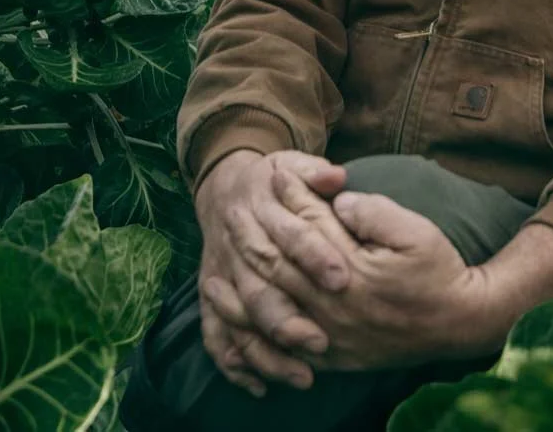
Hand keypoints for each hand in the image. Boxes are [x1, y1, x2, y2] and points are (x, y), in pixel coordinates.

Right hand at [193, 151, 349, 394]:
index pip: (289, 233)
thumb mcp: (293, 167)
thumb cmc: (275, 182)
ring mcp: (221, 273)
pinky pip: (215, 332)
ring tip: (303, 375)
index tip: (340, 278)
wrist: (225, 188)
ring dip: (266, 348)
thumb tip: (337, 177)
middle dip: (287, 315)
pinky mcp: (212, 295)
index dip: (313, 255)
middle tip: (321, 342)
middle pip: (258, 283)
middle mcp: (237, 244)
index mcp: (260, 209)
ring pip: (237, 315)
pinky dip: (233, 361)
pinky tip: (258, 386)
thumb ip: (315, 173)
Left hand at [217, 166, 483, 373]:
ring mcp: (332, 335)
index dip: (289, 198)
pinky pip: (284, 350)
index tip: (272, 175)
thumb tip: (336, 201)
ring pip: (273, 310)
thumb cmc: (439, 271)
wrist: (460, 323)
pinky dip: (257, 338)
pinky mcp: (334, 358)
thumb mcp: (416, 230)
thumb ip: (373, 212)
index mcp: (352, 270)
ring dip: (241, 292)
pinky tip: (241, 326)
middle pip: (280, 267)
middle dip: (253, 237)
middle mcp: (335, 305)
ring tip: (213, 276)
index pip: (307, 228)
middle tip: (230, 213)